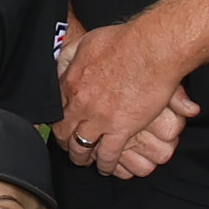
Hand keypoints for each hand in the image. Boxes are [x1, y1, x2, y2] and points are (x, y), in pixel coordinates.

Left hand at [56, 18, 199, 174]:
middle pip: (64, 131)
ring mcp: (99, 118)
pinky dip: (106, 164)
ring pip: (82, 146)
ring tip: (85, 161)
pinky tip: (106, 167)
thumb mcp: (87, 41)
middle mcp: (80, 103)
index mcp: (71, 82)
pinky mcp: (121, 128)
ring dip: (81, 156)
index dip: (57, 120)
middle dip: (64, 143)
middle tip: (69, 148)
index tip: (61, 126)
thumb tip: (60, 61)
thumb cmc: (124, 40)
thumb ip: (71, 54)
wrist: (153, 49)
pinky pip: (108, 153)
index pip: (55, 109)